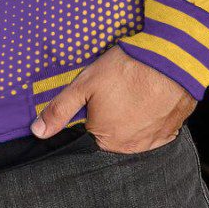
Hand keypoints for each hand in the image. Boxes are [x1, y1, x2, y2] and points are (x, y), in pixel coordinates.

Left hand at [30, 44, 195, 152]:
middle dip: (109, 118)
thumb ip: (59, 110)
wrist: (171, 60)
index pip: (88, 135)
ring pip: (134, 134)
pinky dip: (150, 119)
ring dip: (130, 119)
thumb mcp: (84, 85)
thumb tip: (37, 132)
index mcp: (105, 140)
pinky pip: (155, 130)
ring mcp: (154, 140)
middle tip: (114, 92)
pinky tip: (147, 100)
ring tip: (131, 94)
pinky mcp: (172, 130)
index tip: (94, 99)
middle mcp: (130, 147)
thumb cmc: (126, 70)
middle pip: (111, 136)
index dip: (88, 116)